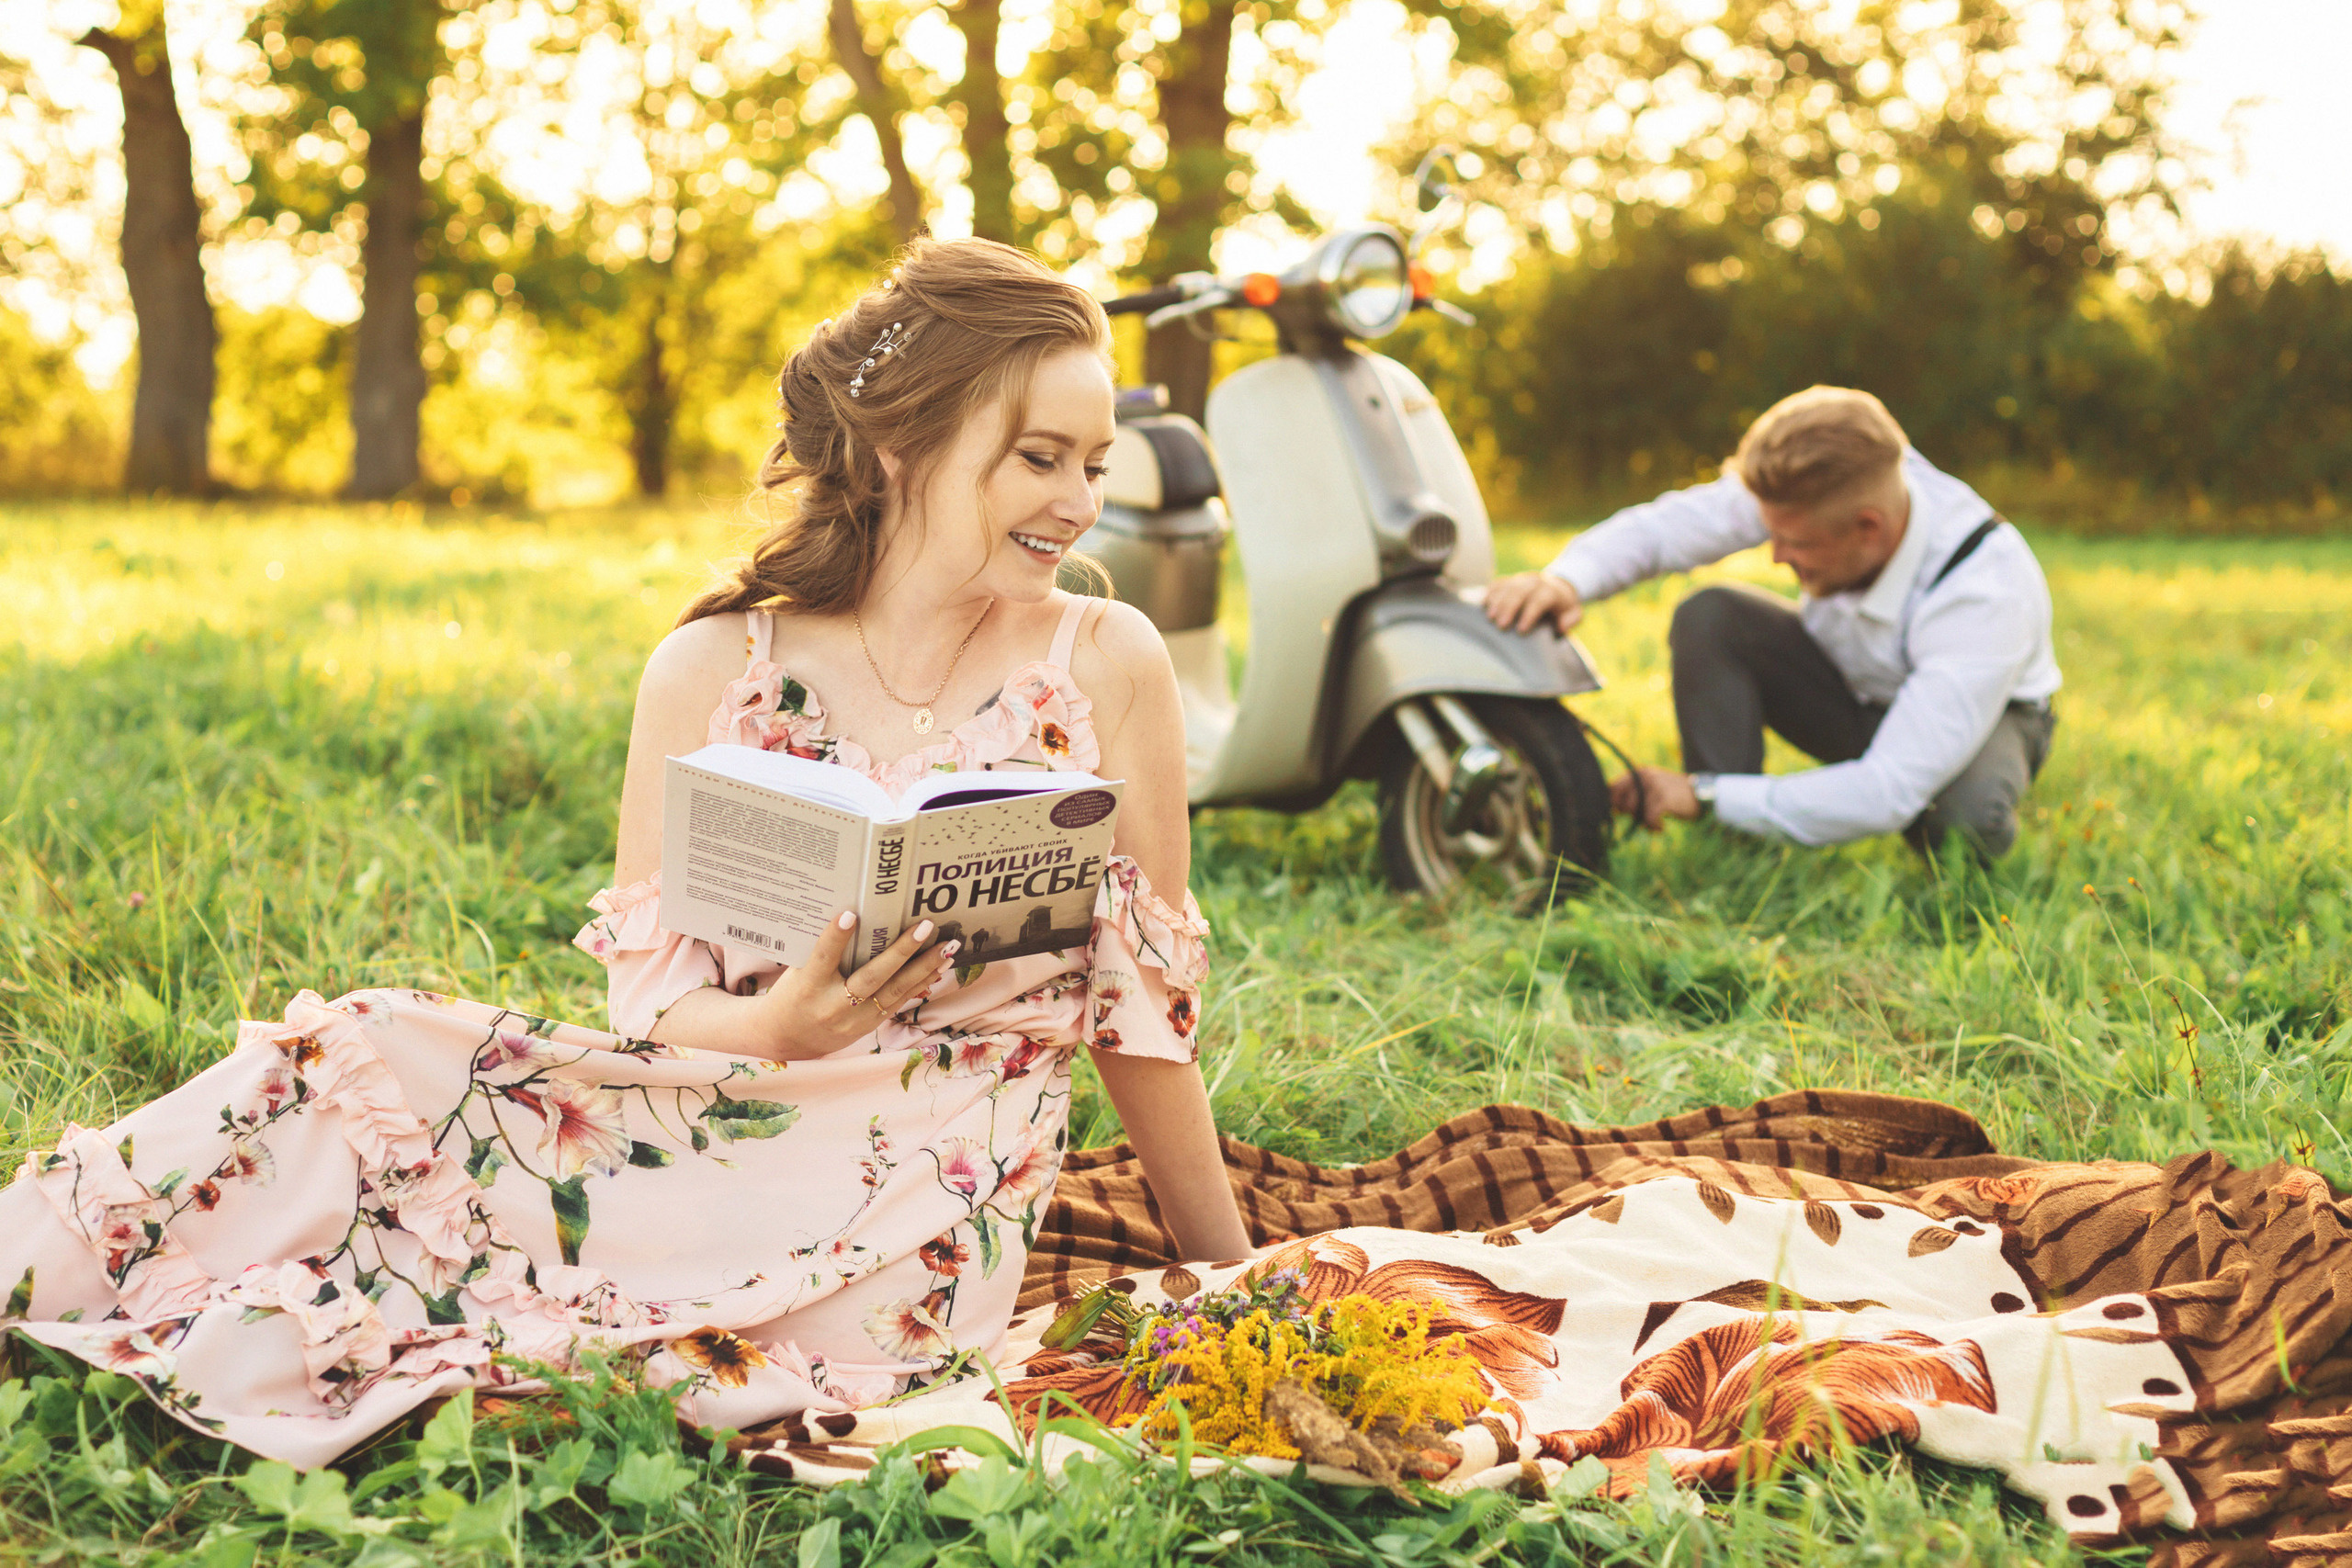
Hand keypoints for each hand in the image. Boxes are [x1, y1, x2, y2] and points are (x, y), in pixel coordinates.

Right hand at [754, 912, 956, 1059]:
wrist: (789, 1039)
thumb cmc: (793, 994)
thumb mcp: (798, 972)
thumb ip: (822, 951)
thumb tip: (857, 917)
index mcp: (808, 986)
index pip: (823, 959)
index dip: (836, 938)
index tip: (850, 915)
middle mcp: (833, 1006)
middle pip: (871, 978)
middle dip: (901, 952)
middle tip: (925, 927)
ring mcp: (855, 1020)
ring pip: (894, 992)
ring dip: (924, 968)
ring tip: (947, 948)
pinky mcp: (870, 1026)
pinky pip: (899, 1002)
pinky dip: (921, 983)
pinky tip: (939, 966)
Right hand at [1483, 571, 1584, 635]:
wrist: (1557, 585)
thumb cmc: (1563, 606)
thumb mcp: (1574, 612)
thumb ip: (1571, 619)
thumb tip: (1561, 627)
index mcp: (1552, 590)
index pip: (1540, 600)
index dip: (1530, 614)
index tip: (1521, 630)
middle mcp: (1535, 581)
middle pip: (1520, 591)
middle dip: (1509, 607)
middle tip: (1501, 625)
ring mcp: (1521, 579)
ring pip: (1507, 586)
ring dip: (1497, 601)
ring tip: (1490, 617)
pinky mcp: (1510, 579)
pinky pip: (1498, 583)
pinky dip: (1489, 593)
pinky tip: (1483, 605)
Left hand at [1609, 766, 1699, 830]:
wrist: (1701, 795)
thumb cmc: (1674, 795)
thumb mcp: (1652, 788)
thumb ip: (1634, 794)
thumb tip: (1615, 808)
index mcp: (1640, 773)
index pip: (1613, 788)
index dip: (1615, 803)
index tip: (1623, 813)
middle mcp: (1645, 777)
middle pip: (1623, 803)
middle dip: (1631, 815)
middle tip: (1645, 818)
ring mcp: (1654, 787)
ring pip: (1635, 812)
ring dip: (1644, 823)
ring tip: (1655, 824)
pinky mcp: (1663, 799)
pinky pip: (1649, 818)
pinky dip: (1654, 827)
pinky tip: (1662, 828)